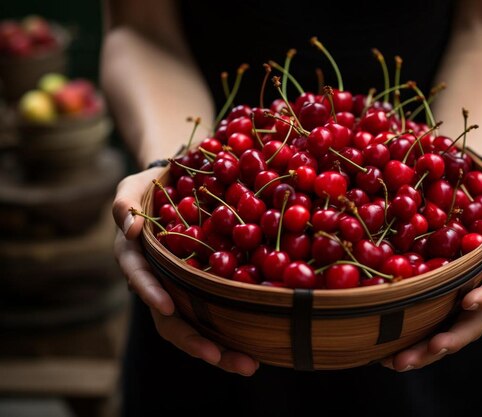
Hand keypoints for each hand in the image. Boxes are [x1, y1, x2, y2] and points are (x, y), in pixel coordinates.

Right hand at [112, 168, 258, 375]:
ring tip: (249, 365)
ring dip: (220, 349)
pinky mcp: (206, 289)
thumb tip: (129, 226)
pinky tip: (258, 350)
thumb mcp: (133, 187)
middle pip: (170, 320)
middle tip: (219, 357)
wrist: (178, 188)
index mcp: (138, 258)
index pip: (141, 279)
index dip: (152, 292)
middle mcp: (159, 281)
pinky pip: (217, 314)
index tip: (168, 306)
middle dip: (193, 341)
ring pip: (196, 326)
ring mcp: (183, 288)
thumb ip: (124, 202)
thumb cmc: (152, 188)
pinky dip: (233, 334)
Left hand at [381, 168, 481, 370]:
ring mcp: (460, 293)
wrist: (472, 192)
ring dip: (425, 350)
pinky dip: (408, 337)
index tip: (469, 300)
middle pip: (472, 320)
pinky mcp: (438, 294)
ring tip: (396, 363)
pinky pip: (426, 319)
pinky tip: (381, 352)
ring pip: (447, 329)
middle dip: (453, 339)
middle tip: (429, 349)